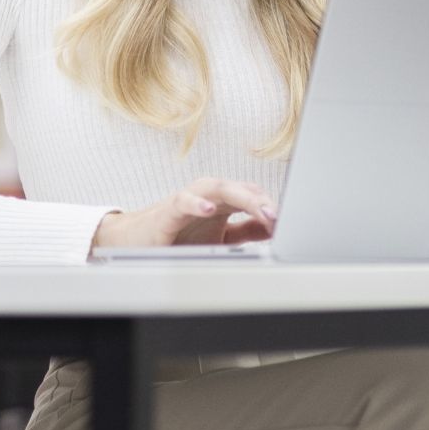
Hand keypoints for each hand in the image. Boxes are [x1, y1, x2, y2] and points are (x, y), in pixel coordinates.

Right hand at [91, 179, 278, 251]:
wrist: (136, 241)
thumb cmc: (178, 236)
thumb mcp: (220, 238)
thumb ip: (246, 231)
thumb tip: (275, 228)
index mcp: (225, 202)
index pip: (255, 196)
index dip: (273, 207)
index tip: (292, 222)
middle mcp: (210, 196)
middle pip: (243, 190)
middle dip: (265, 202)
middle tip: (281, 217)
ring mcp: (190, 199)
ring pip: (220, 188)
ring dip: (244, 198)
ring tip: (263, 211)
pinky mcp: (168, 210)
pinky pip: (183, 201)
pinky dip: (196, 203)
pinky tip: (208, 209)